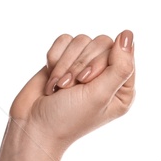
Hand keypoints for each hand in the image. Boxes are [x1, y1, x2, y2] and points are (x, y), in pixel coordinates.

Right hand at [7, 30, 135, 154]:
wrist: (33, 126)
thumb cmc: (68, 118)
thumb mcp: (100, 95)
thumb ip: (120, 66)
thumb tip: (128, 34)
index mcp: (122, 88)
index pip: (120, 51)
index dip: (98, 63)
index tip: (86, 82)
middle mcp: (106, 75)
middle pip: (101, 42)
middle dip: (80, 65)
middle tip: (70, 88)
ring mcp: (85, 66)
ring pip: (81, 40)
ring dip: (65, 65)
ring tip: (59, 88)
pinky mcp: (65, 60)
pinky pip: (64, 40)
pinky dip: (55, 58)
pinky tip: (51, 80)